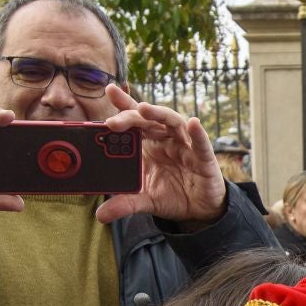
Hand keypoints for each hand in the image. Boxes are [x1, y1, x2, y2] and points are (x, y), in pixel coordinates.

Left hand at [92, 86, 227, 226]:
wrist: (198, 211)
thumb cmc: (171, 195)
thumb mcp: (144, 201)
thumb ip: (124, 203)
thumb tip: (100, 215)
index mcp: (149, 144)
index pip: (135, 120)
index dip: (124, 104)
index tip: (109, 89)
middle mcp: (166, 139)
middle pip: (149, 119)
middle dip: (131, 116)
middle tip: (113, 121)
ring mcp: (185, 146)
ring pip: (173, 122)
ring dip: (160, 113)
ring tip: (145, 108)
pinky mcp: (204, 158)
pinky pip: (200, 144)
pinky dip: (197, 133)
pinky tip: (193, 123)